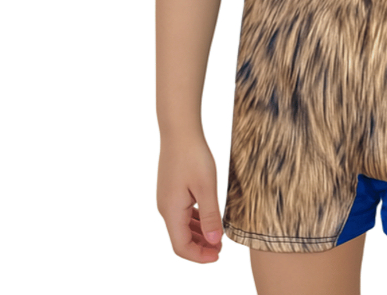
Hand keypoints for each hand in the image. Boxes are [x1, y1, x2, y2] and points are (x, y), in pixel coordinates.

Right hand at [157, 133, 224, 262]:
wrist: (179, 130)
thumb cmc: (193, 155)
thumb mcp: (206, 187)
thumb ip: (210, 216)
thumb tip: (214, 242)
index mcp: (172, 211)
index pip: (181, 247)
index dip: (199, 256)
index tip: (218, 255)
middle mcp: (166, 208)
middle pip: (180, 239)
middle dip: (200, 247)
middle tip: (221, 248)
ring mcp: (167, 199)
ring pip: (181, 226)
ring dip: (198, 234)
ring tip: (217, 236)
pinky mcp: (171, 190)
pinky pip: (182, 213)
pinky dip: (195, 221)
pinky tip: (208, 218)